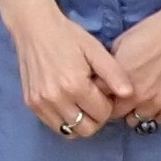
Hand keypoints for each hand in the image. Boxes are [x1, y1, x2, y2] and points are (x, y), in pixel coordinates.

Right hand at [6, 7, 131, 139]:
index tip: (103, 91)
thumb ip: (114, 74)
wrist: (34, 28)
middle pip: (86, 129)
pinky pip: (53, 125)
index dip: (108, 104)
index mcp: (75, 86)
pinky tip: (66, 103)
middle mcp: (56, 99)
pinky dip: (63, 120)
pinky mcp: (31, 104)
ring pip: (69, 131)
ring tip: (80, 102)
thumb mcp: (95, 50)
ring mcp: (41, 103)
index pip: (102, 114)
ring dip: (79, 121)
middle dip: (96, 118)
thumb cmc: (68, 37)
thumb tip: (129, 94)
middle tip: (94, 100)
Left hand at [109, 0, 160, 128]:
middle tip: (119, 98)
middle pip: (116, 114)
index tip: (104, 92)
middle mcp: (136, 97)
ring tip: (137, 102)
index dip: (100, 95)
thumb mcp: (120, 43)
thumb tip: (104, 77)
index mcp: (119, 80)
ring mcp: (157, 104)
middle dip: (114, 106)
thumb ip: (111, 66)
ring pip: (137, 120)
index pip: (99, 99)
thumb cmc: (151, 32)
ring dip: (134, 112)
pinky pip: (160, 120)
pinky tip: (155, 103)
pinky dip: (156, 114)